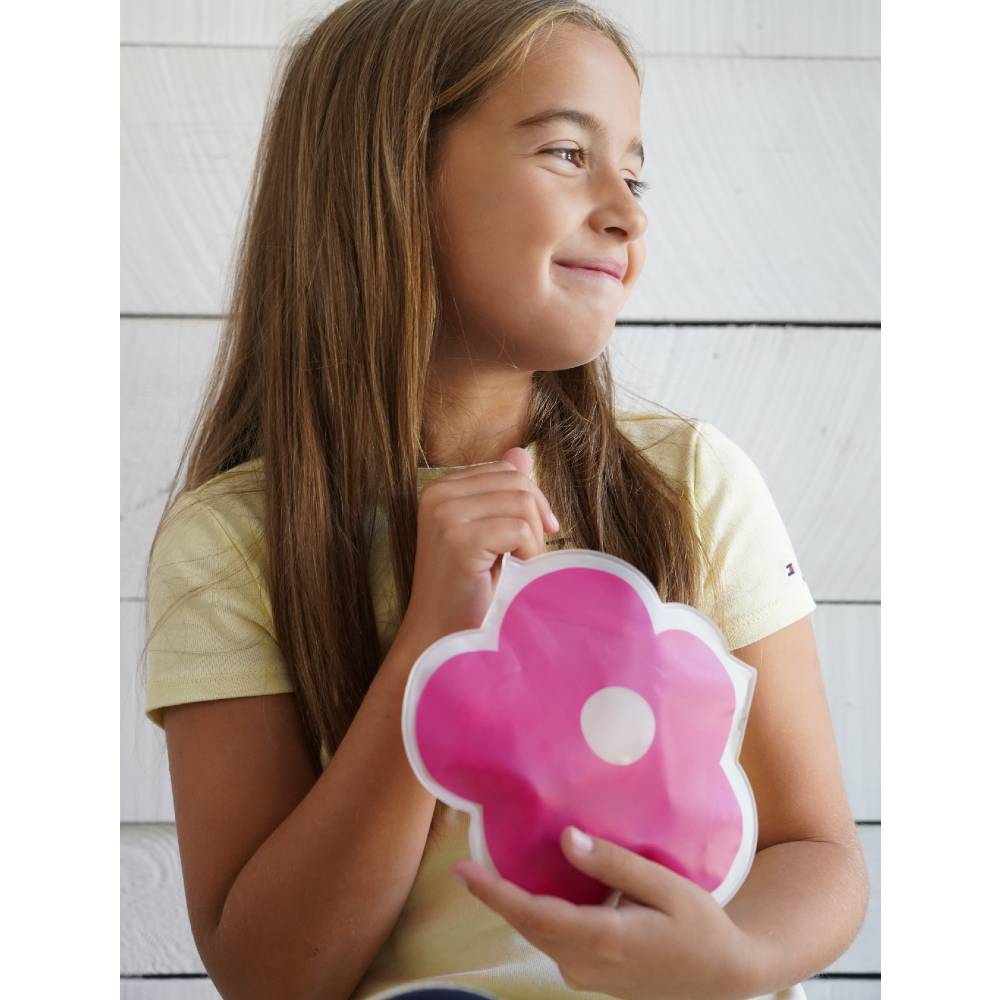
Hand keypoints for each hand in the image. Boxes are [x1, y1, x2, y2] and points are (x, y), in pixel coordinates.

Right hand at [400, 446, 558, 644]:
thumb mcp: (487, 533)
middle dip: (534, 518)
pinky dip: (528, 553)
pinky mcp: (459, 541)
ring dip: (532, 538)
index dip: (530, 500)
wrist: (440, 637)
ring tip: (516, 564)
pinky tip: (512, 572)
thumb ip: (500, 493)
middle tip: (527, 555)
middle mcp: (436, 495)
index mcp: (440, 488)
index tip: (536, 534)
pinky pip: (519, 529)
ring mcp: (445, 516)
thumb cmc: (468, 589)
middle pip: (516, 481)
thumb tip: (521, 452)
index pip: (505, 470)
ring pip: (521, 502)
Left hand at [452, 826, 757, 999]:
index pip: (533, 915)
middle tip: (467, 862)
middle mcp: (584, 964)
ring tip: (491, 870)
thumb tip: (565, 838)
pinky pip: (553, 941)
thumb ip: (612, 863)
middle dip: (495, 894)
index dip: (493, 893)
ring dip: (515, 904)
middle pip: (528, 924)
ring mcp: (585, 976)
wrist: (724, 977)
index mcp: (602, 939)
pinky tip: (534, 889)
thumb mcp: (665, 886)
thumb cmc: (700, 926)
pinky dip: (538, 914)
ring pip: (538, 934)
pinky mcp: (590, 975)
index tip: (462, 870)